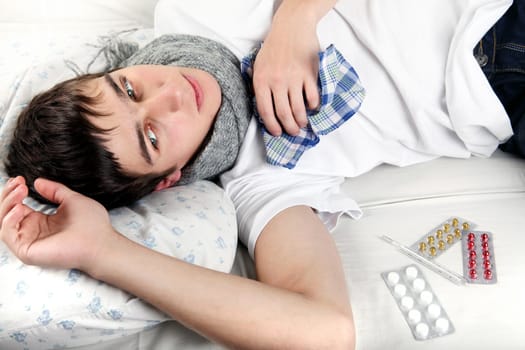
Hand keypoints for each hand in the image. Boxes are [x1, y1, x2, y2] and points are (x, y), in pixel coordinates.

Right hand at [0, 176, 115, 271]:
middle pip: (6, 213)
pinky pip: (7, 235)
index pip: (17, 206)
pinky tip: (20, 208)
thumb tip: (38, 182)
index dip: (14, 192)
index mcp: (41, 221)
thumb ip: (55, 191)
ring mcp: (29, 241)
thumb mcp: (71, 200)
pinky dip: (9, 220)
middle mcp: (32, 231)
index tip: (20, 179)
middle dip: (7, 195)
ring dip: (7, 204)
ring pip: (3, 222)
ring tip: (20, 191)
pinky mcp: (27, 251)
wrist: (101, 242)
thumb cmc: (92, 224)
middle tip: (18, 183)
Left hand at [252, 7, 320, 135]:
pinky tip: (312, 108)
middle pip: (283, 113)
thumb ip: (259, 85)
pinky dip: (313, 105)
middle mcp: (277, 81)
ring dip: (301, 121)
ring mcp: (294, 78)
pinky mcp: (309, 74)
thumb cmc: (273, 48)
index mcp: (262, 81)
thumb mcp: (258, 65)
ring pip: (298, 108)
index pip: (265, 111)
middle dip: (289, 128)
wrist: (291, 27)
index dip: (271, 126)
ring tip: (302, 124)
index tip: (277, 133)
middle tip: (293, 132)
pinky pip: (312, 96)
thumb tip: (263, 107)